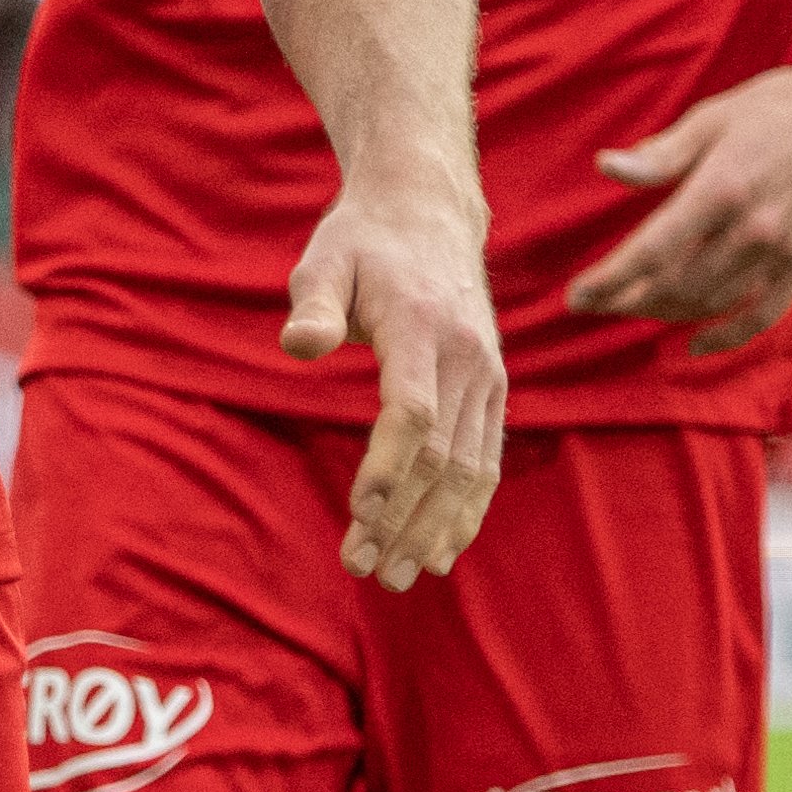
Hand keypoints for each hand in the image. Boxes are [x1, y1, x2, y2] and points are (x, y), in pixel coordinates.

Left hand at [286, 180, 508, 588]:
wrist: (428, 215)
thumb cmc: (363, 242)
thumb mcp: (325, 258)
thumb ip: (313, 304)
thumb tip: (297, 346)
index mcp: (421, 326)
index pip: (413, 412)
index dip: (389, 468)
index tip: (360, 516)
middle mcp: (466, 356)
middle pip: (442, 454)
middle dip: (403, 518)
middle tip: (363, 568)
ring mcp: (488, 376)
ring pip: (470, 468)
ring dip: (435, 528)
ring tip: (397, 577)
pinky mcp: (494, 390)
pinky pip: (487, 460)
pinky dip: (468, 511)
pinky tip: (440, 552)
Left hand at [567, 61, 791, 361]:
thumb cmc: (771, 109)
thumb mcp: (710, 120)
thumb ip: (660, 156)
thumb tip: (606, 166)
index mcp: (721, 188)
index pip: (652, 249)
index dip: (610, 279)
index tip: (577, 297)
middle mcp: (753, 227)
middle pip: (676, 284)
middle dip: (630, 299)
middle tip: (599, 302)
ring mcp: (783, 250)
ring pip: (712, 302)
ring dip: (667, 312)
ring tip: (636, 307)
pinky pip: (763, 316)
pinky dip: (727, 336)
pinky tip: (695, 343)